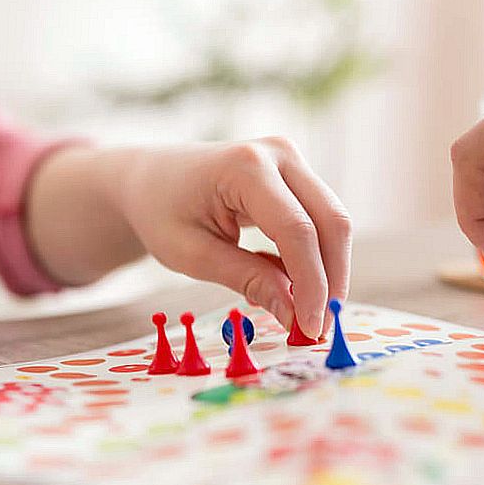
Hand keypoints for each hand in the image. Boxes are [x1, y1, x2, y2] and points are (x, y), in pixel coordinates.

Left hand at [27, 138, 351, 338]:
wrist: (150, 178)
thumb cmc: (161, 212)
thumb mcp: (193, 255)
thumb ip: (247, 280)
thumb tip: (295, 316)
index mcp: (245, 165)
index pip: (296, 230)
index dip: (311, 283)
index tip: (310, 328)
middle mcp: (277, 153)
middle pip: (331, 222)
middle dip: (331, 280)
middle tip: (319, 330)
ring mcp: (291, 160)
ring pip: (333, 222)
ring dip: (328, 272)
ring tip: (307, 316)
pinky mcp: (296, 175)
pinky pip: (320, 221)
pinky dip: (315, 259)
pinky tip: (296, 290)